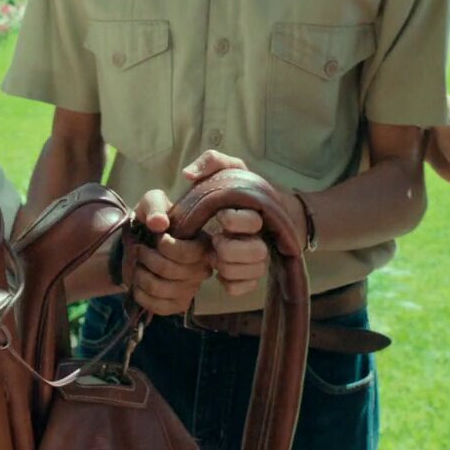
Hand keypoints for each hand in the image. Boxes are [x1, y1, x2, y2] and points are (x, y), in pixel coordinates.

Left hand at [129, 189, 211, 313]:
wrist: (138, 243)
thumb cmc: (151, 221)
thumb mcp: (151, 203)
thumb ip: (154, 206)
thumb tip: (159, 223)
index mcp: (203, 244)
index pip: (187, 254)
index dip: (165, 246)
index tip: (156, 237)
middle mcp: (202, 268)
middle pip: (170, 271)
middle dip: (146, 258)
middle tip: (140, 249)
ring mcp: (191, 289)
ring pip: (159, 288)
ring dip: (140, 274)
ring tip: (139, 264)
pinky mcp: (178, 305)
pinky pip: (157, 306)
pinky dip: (140, 293)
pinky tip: (139, 282)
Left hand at [182, 151, 270, 297]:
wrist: (247, 213)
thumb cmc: (234, 189)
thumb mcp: (227, 168)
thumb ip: (211, 161)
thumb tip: (189, 174)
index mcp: (255, 211)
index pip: (252, 221)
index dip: (235, 220)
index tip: (220, 215)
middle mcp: (261, 236)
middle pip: (257, 252)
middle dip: (232, 249)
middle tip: (216, 241)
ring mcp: (257, 258)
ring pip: (254, 272)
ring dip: (230, 267)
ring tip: (215, 257)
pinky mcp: (250, 275)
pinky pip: (245, 287)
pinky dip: (231, 283)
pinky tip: (220, 273)